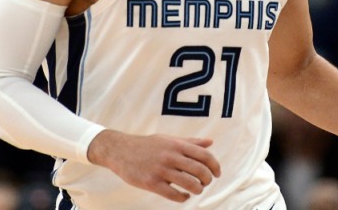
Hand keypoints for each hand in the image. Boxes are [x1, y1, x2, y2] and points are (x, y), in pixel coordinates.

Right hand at [87, 130, 220, 202]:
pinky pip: (174, 195)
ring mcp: (161, 170)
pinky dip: (183, 198)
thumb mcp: (168, 139)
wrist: (120, 151)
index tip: (217, 173)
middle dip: (207, 180)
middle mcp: (170, 156)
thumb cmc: (147, 145)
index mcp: (176, 144)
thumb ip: (190, 142)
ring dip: (197, 190)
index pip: (204, 155)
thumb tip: (210, 142)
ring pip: (190, 184)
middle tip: (205, 183)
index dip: (215, 166)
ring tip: (195, 189)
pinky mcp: (151, 183)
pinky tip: (183, 196)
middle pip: (200, 171)